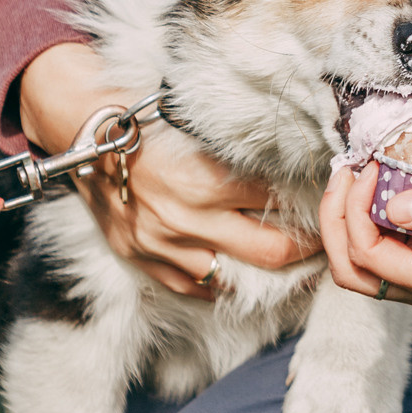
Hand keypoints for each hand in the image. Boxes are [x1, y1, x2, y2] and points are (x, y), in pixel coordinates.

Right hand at [18, 43, 317, 298]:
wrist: (85, 138)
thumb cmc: (146, 124)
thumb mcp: (195, 130)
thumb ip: (237, 152)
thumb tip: (290, 163)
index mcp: (206, 180)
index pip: (277, 201)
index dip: (308, 202)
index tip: (326, 202)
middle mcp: (188, 219)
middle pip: (270, 251)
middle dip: (306, 249)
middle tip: (325, 243)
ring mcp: (164, 246)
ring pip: (234, 279)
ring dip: (267, 276)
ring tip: (292, 267)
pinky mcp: (143, 260)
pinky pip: (193, 288)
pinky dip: (220, 286)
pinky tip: (240, 279)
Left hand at [320, 151, 411, 311]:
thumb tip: (391, 209)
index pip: (370, 259)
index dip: (354, 213)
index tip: (366, 167)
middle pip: (354, 271)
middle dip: (336, 222)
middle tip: (345, 173)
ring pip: (365, 260)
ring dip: (349, 219)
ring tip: (356, 173)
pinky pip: (387, 242)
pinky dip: (371, 214)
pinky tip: (380, 179)